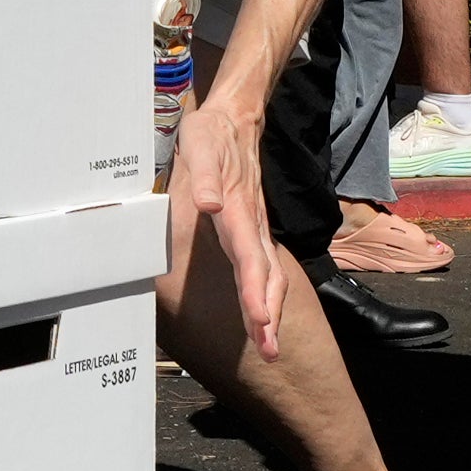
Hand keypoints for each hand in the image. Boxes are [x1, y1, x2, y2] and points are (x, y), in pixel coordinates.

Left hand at [171, 92, 286, 361]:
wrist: (236, 119)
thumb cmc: (212, 135)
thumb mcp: (200, 146)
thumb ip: (204, 176)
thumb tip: (210, 205)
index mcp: (237, 211)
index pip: (248, 258)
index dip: (253, 292)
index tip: (259, 321)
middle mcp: (252, 226)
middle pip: (266, 276)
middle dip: (268, 315)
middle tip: (269, 352)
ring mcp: (257, 229)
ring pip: (270, 275)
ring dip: (270, 311)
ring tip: (269, 345)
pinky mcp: (254, 230)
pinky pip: (265, 268)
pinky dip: (266, 296)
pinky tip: (263, 316)